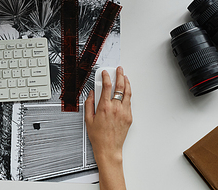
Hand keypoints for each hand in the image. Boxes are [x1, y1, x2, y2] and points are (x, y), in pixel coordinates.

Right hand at [85, 66, 131, 189]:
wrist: (108, 148)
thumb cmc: (98, 136)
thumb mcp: (88, 119)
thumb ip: (89, 104)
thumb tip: (91, 94)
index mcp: (104, 107)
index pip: (107, 86)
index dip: (106, 77)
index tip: (105, 73)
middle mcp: (116, 108)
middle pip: (120, 87)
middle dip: (120, 75)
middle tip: (119, 70)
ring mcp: (124, 112)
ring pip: (128, 93)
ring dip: (126, 83)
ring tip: (125, 77)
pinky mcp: (129, 117)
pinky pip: (129, 102)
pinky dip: (128, 94)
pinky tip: (126, 91)